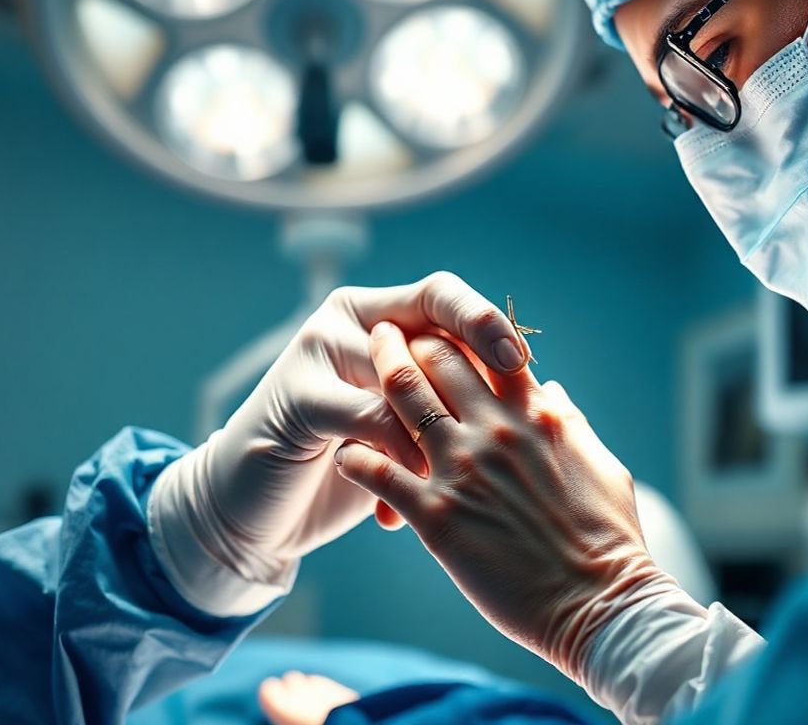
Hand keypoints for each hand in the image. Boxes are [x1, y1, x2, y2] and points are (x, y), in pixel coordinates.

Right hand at [153, 273, 528, 607]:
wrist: (260, 507)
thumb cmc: (352, 463)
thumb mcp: (409, 420)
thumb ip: (458, 394)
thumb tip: (547, 391)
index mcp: (382, 311)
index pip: (443, 295)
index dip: (485, 321)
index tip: (523, 361)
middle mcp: (350, 320)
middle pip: (424, 318)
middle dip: (474, 360)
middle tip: (511, 404)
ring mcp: (317, 352)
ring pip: (400, 375)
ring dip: (436, 431)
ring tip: (464, 477)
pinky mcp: (297, 398)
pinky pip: (369, 419)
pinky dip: (396, 463)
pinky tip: (399, 511)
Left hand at [334, 325, 670, 680]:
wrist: (599, 604)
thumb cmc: (610, 540)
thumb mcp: (602, 465)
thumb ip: (570, 423)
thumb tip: (552, 392)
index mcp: (537, 415)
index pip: (490, 349)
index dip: (461, 333)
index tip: (439, 332)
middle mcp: (496, 430)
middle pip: (438, 357)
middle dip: (409, 341)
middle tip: (384, 337)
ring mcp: (463, 469)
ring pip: (403, 398)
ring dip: (377, 375)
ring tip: (353, 368)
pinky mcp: (436, 515)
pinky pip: (378, 471)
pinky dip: (356, 455)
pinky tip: (345, 452)